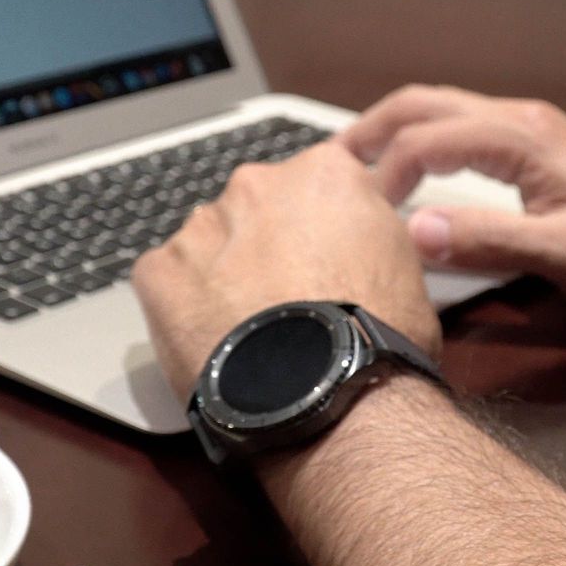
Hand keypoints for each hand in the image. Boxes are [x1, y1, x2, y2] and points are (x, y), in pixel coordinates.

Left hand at [132, 143, 440, 399]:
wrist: (330, 392)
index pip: (310, 184)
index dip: (314, 229)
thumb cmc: (379, 339)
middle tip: (284, 300)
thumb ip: (365, 231)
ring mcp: (204, 227)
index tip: (318, 261)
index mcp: (323, 173)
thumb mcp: (404, 263)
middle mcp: (257, 184)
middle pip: (253, 208)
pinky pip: (164, 279)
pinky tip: (213, 340)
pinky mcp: (161, 272)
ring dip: (220, 274)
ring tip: (248, 331)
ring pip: (206, 242)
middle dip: (262, 247)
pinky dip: (180, 305)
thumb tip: (352, 241)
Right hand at [339, 85, 565, 320]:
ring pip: (447, 113)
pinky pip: (469, 133)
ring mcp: (536, 135)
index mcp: (527, 139)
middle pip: (428, 103)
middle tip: (333, 163)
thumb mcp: (565, 255)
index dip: (386, 172)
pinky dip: (430, 145)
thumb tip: (416, 230)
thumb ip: (487, 240)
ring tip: (362, 166)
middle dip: (374, 128)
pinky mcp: (544, 155)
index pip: (428, 137)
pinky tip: (419, 175)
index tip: (365, 213)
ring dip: (400, 133)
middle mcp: (528, 124)